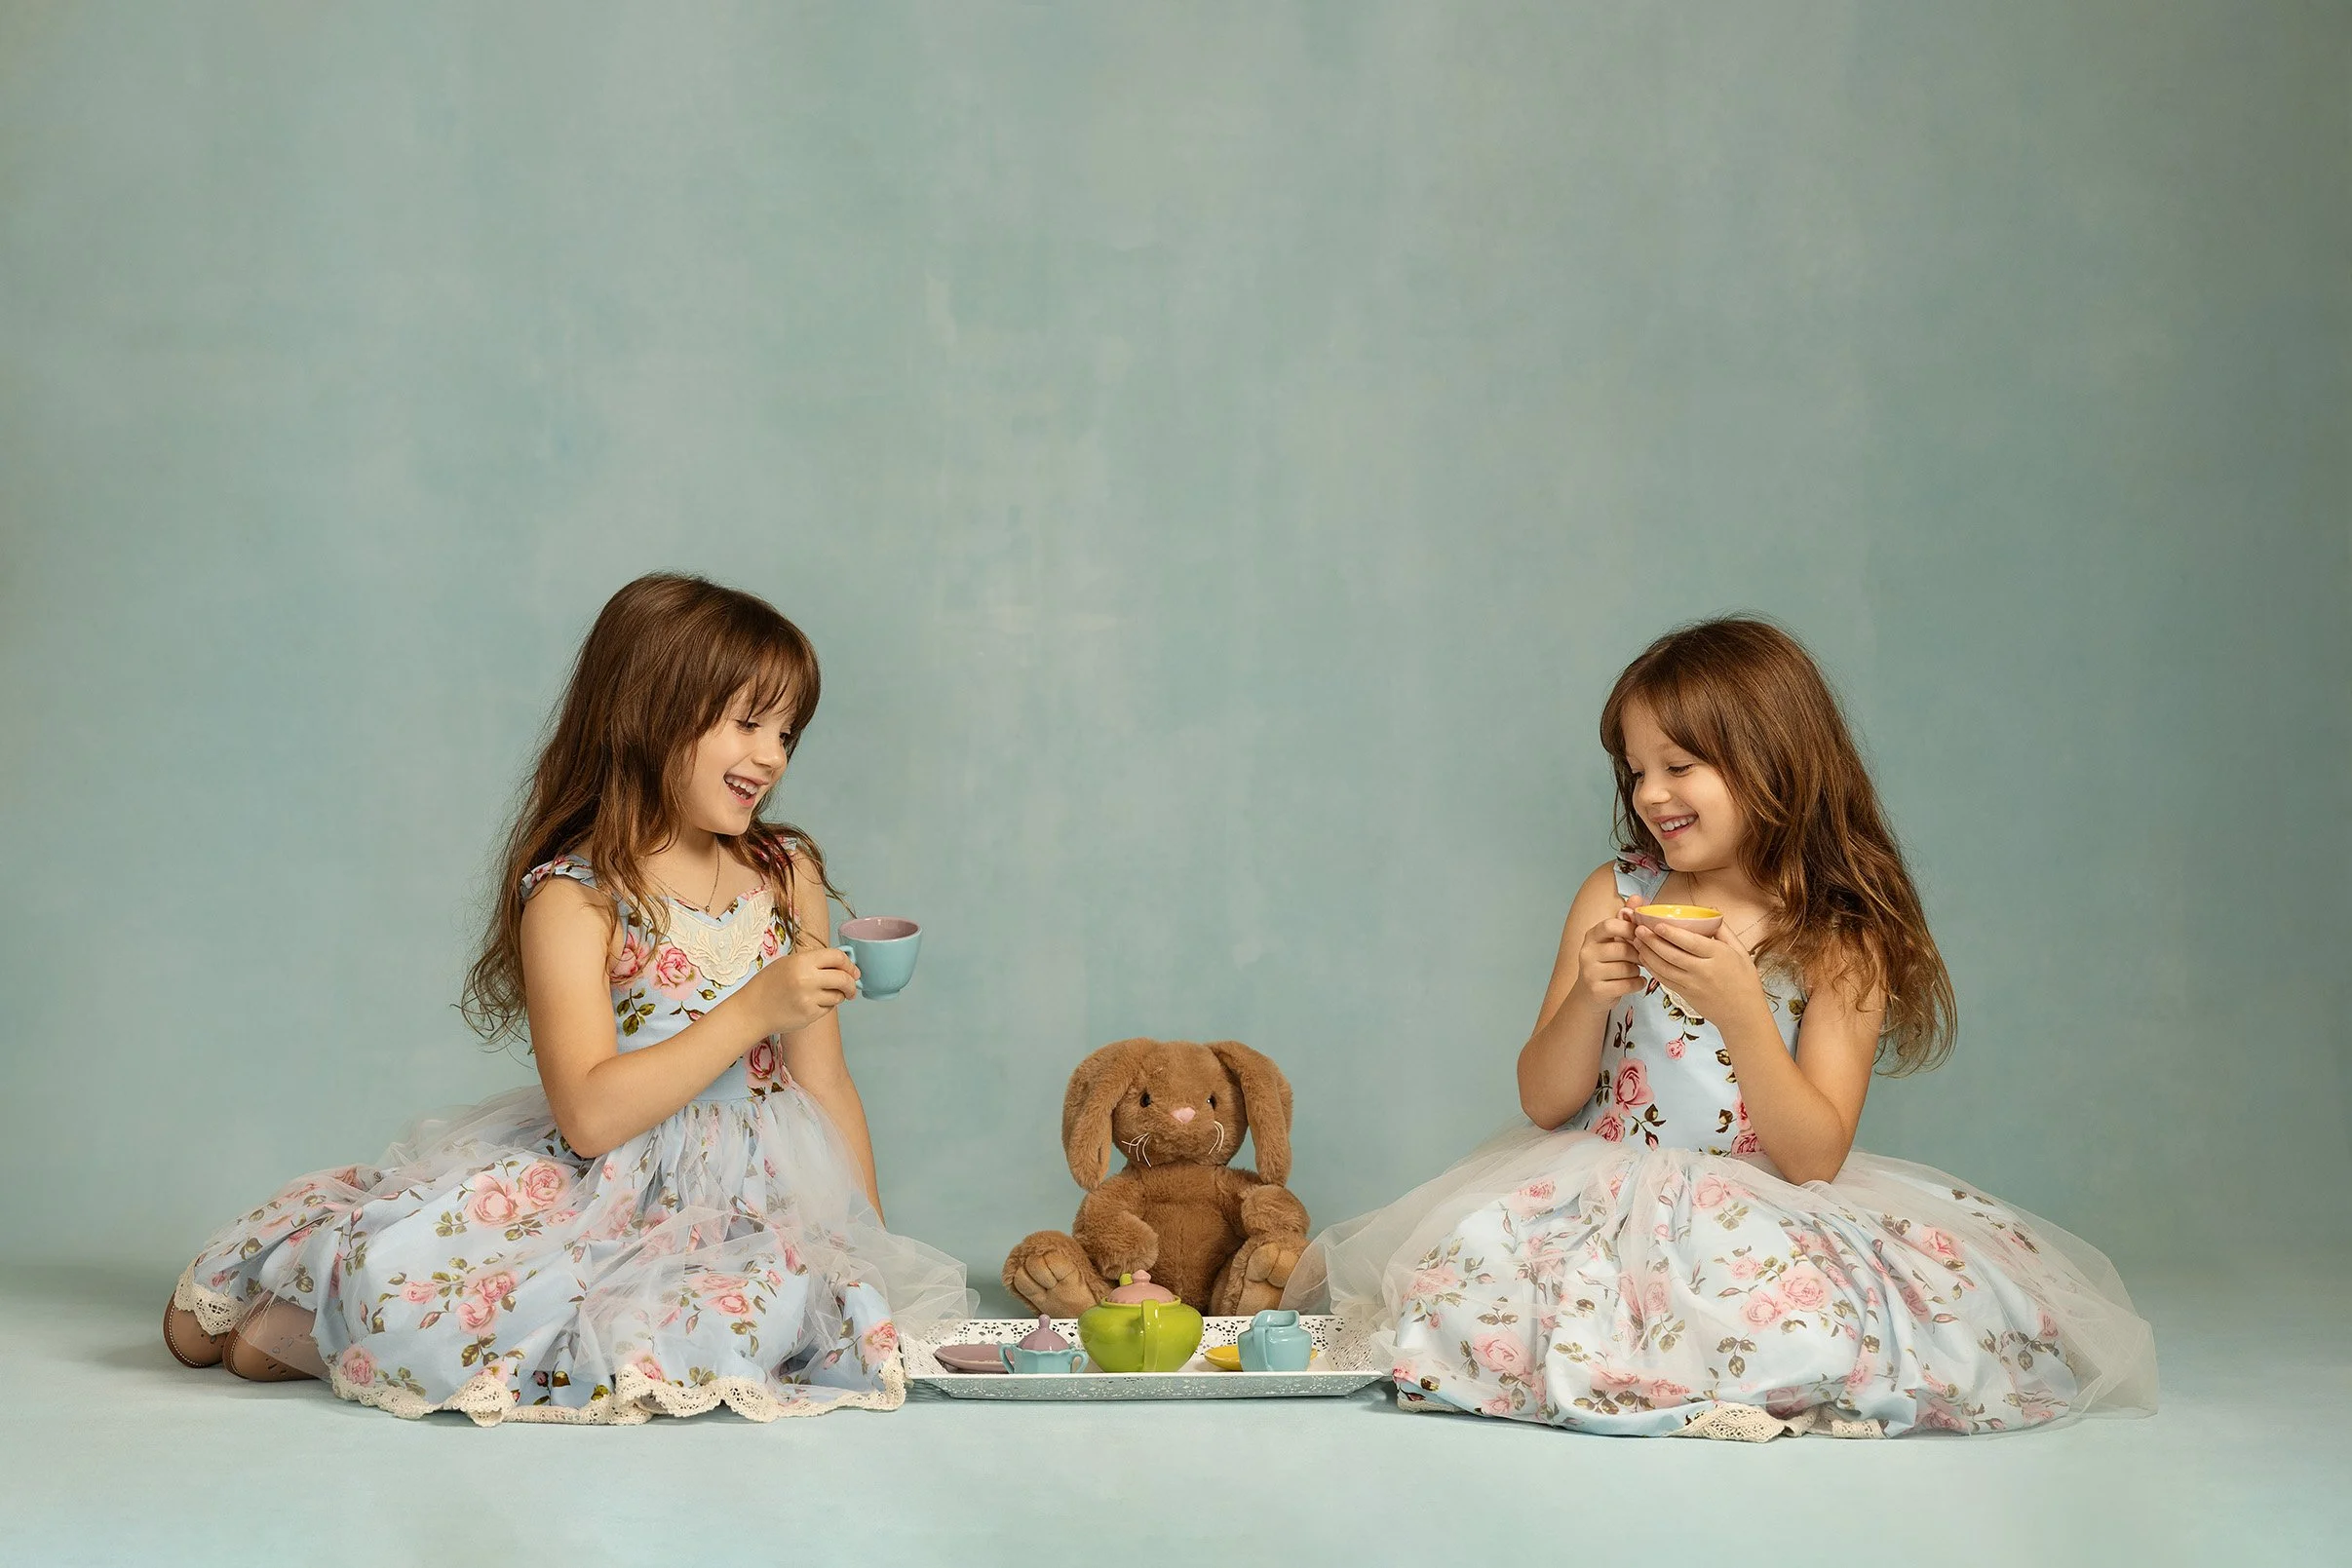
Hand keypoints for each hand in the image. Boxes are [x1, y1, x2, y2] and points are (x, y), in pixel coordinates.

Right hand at [738, 943, 858, 1035]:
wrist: (752, 1010)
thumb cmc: (769, 985)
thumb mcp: (788, 963)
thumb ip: (814, 962)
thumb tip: (842, 965)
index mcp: (801, 962)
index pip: (837, 957)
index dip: (848, 963)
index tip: (852, 970)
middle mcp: (807, 979)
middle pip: (844, 978)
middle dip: (851, 983)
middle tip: (851, 986)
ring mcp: (809, 999)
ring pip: (838, 996)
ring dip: (837, 995)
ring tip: (824, 994)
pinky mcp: (809, 1015)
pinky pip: (828, 1009)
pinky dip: (825, 1006)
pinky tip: (811, 1004)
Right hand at [1572, 895, 1644, 1003]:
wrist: (1590, 995)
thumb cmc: (1607, 964)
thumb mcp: (1613, 940)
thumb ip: (1626, 919)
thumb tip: (1638, 897)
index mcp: (1591, 936)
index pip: (1611, 925)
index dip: (1630, 929)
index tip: (1640, 936)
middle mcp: (1586, 952)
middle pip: (1623, 949)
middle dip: (1638, 955)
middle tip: (1642, 958)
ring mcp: (1589, 972)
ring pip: (1627, 968)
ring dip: (1637, 970)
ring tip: (1635, 970)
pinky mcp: (1597, 990)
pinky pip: (1628, 984)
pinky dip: (1637, 983)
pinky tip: (1636, 982)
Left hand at [1631, 917, 1763, 1024]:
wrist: (1743, 1014)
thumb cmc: (1744, 980)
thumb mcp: (1741, 952)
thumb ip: (1724, 931)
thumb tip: (1711, 910)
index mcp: (1719, 957)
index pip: (1691, 943)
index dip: (1672, 933)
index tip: (1657, 923)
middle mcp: (1703, 971)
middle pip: (1672, 955)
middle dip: (1652, 941)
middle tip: (1638, 929)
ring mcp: (1692, 985)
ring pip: (1664, 968)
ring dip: (1648, 954)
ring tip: (1636, 941)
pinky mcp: (1685, 995)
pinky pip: (1665, 980)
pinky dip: (1652, 968)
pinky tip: (1645, 958)